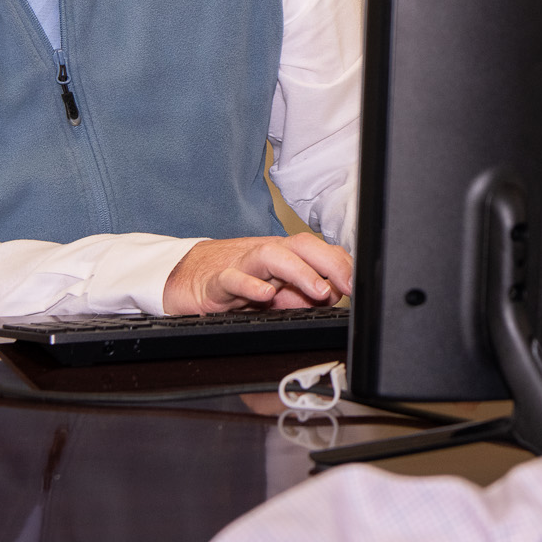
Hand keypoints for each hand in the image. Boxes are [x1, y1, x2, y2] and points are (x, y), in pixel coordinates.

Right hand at [163, 233, 354, 314]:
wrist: (185, 278)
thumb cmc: (233, 282)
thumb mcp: (273, 292)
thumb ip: (300, 295)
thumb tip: (331, 296)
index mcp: (282, 256)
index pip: (317, 250)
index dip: (340, 264)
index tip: (357, 284)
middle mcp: (264, 256)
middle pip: (300, 245)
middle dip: (328, 262)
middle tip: (347, 286)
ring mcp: (240, 266)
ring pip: (270, 255)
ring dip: (299, 270)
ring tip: (318, 290)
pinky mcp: (215, 283)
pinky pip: (232, 279)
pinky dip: (250, 285)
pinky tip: (266, 294)